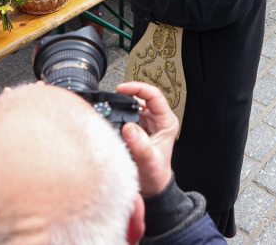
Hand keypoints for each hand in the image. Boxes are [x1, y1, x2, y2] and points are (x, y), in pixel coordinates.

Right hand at [116, 81, 179, 197]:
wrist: (151, 186)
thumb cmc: (155, 175)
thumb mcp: (149, 162)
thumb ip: (140, 146)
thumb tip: (129, 127)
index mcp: (166, 122)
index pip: (154, 95)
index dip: (138, 88)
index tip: (122, 89)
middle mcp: (157, 120)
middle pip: (142, 97)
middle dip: (126, 96)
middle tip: (111, 99)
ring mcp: (147, 123)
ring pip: (132, 105)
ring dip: (121, 106)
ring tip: (110, 109)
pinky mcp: (137, 128)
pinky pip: (126, 115)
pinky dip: (118, 114)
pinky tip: (111, 118)